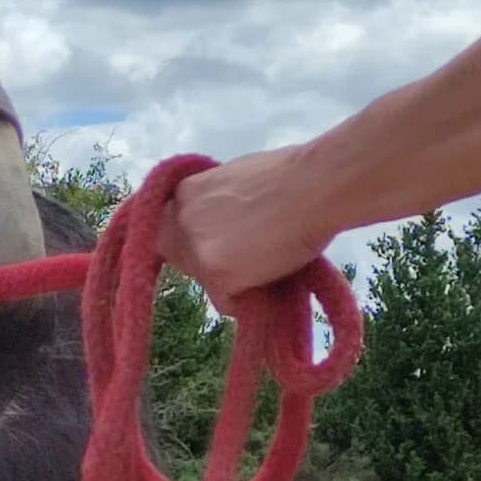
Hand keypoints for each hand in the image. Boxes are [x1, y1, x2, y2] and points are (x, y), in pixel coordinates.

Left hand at [155, 146, 330, 310]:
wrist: (315, 187)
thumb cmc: (291, 178)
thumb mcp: (235, 179)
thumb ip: (214, 202)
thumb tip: (218, 223)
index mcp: (184, 192)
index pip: (166, 230)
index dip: (188, 243)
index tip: (206, 250)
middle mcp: (180, 219)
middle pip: (180, 259)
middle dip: (207, 263)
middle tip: (245, 256)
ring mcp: (196, 248)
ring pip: (204, 282)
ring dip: (229, 280)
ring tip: (265, 261)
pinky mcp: (216, 274)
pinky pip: (225, 302)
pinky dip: (245, 299)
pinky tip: (269, 275)